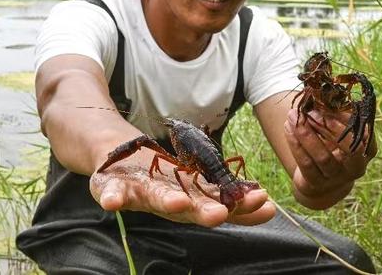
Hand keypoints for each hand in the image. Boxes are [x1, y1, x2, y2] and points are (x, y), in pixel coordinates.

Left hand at [89, 148, 274, 226]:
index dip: (240, 205)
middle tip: (220, 216)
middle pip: (188, 208)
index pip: (219, 203)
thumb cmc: (167, 180)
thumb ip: (231, 201)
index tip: (264, 201)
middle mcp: (168, 202)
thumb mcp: (200, 187)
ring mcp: (139, 195)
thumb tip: (271, 208)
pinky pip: (110, 192)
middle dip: (203, 212)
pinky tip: (110, 203)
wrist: (122, 165)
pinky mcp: (112, 188)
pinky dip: (110, 197)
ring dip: (166, 203)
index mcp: (192, 201)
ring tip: (178, 204)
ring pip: (154, 200)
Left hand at [284, 108, 376, 208]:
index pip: (362, 134)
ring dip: (306, 133)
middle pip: (348, 149)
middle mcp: (357, 167)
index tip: (327, 104)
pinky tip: (288, 127)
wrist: (322, 176)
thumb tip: (323, 95)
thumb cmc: (334, 144)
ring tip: (293, 115)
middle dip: (327, 126)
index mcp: (368, 150)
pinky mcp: (317, 184)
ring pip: (322, 157)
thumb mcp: (340, 130)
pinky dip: (295, 143)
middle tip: (308, 109)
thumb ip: (337, 114)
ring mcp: (337, 178)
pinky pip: (305, 163)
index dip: (345, 119)